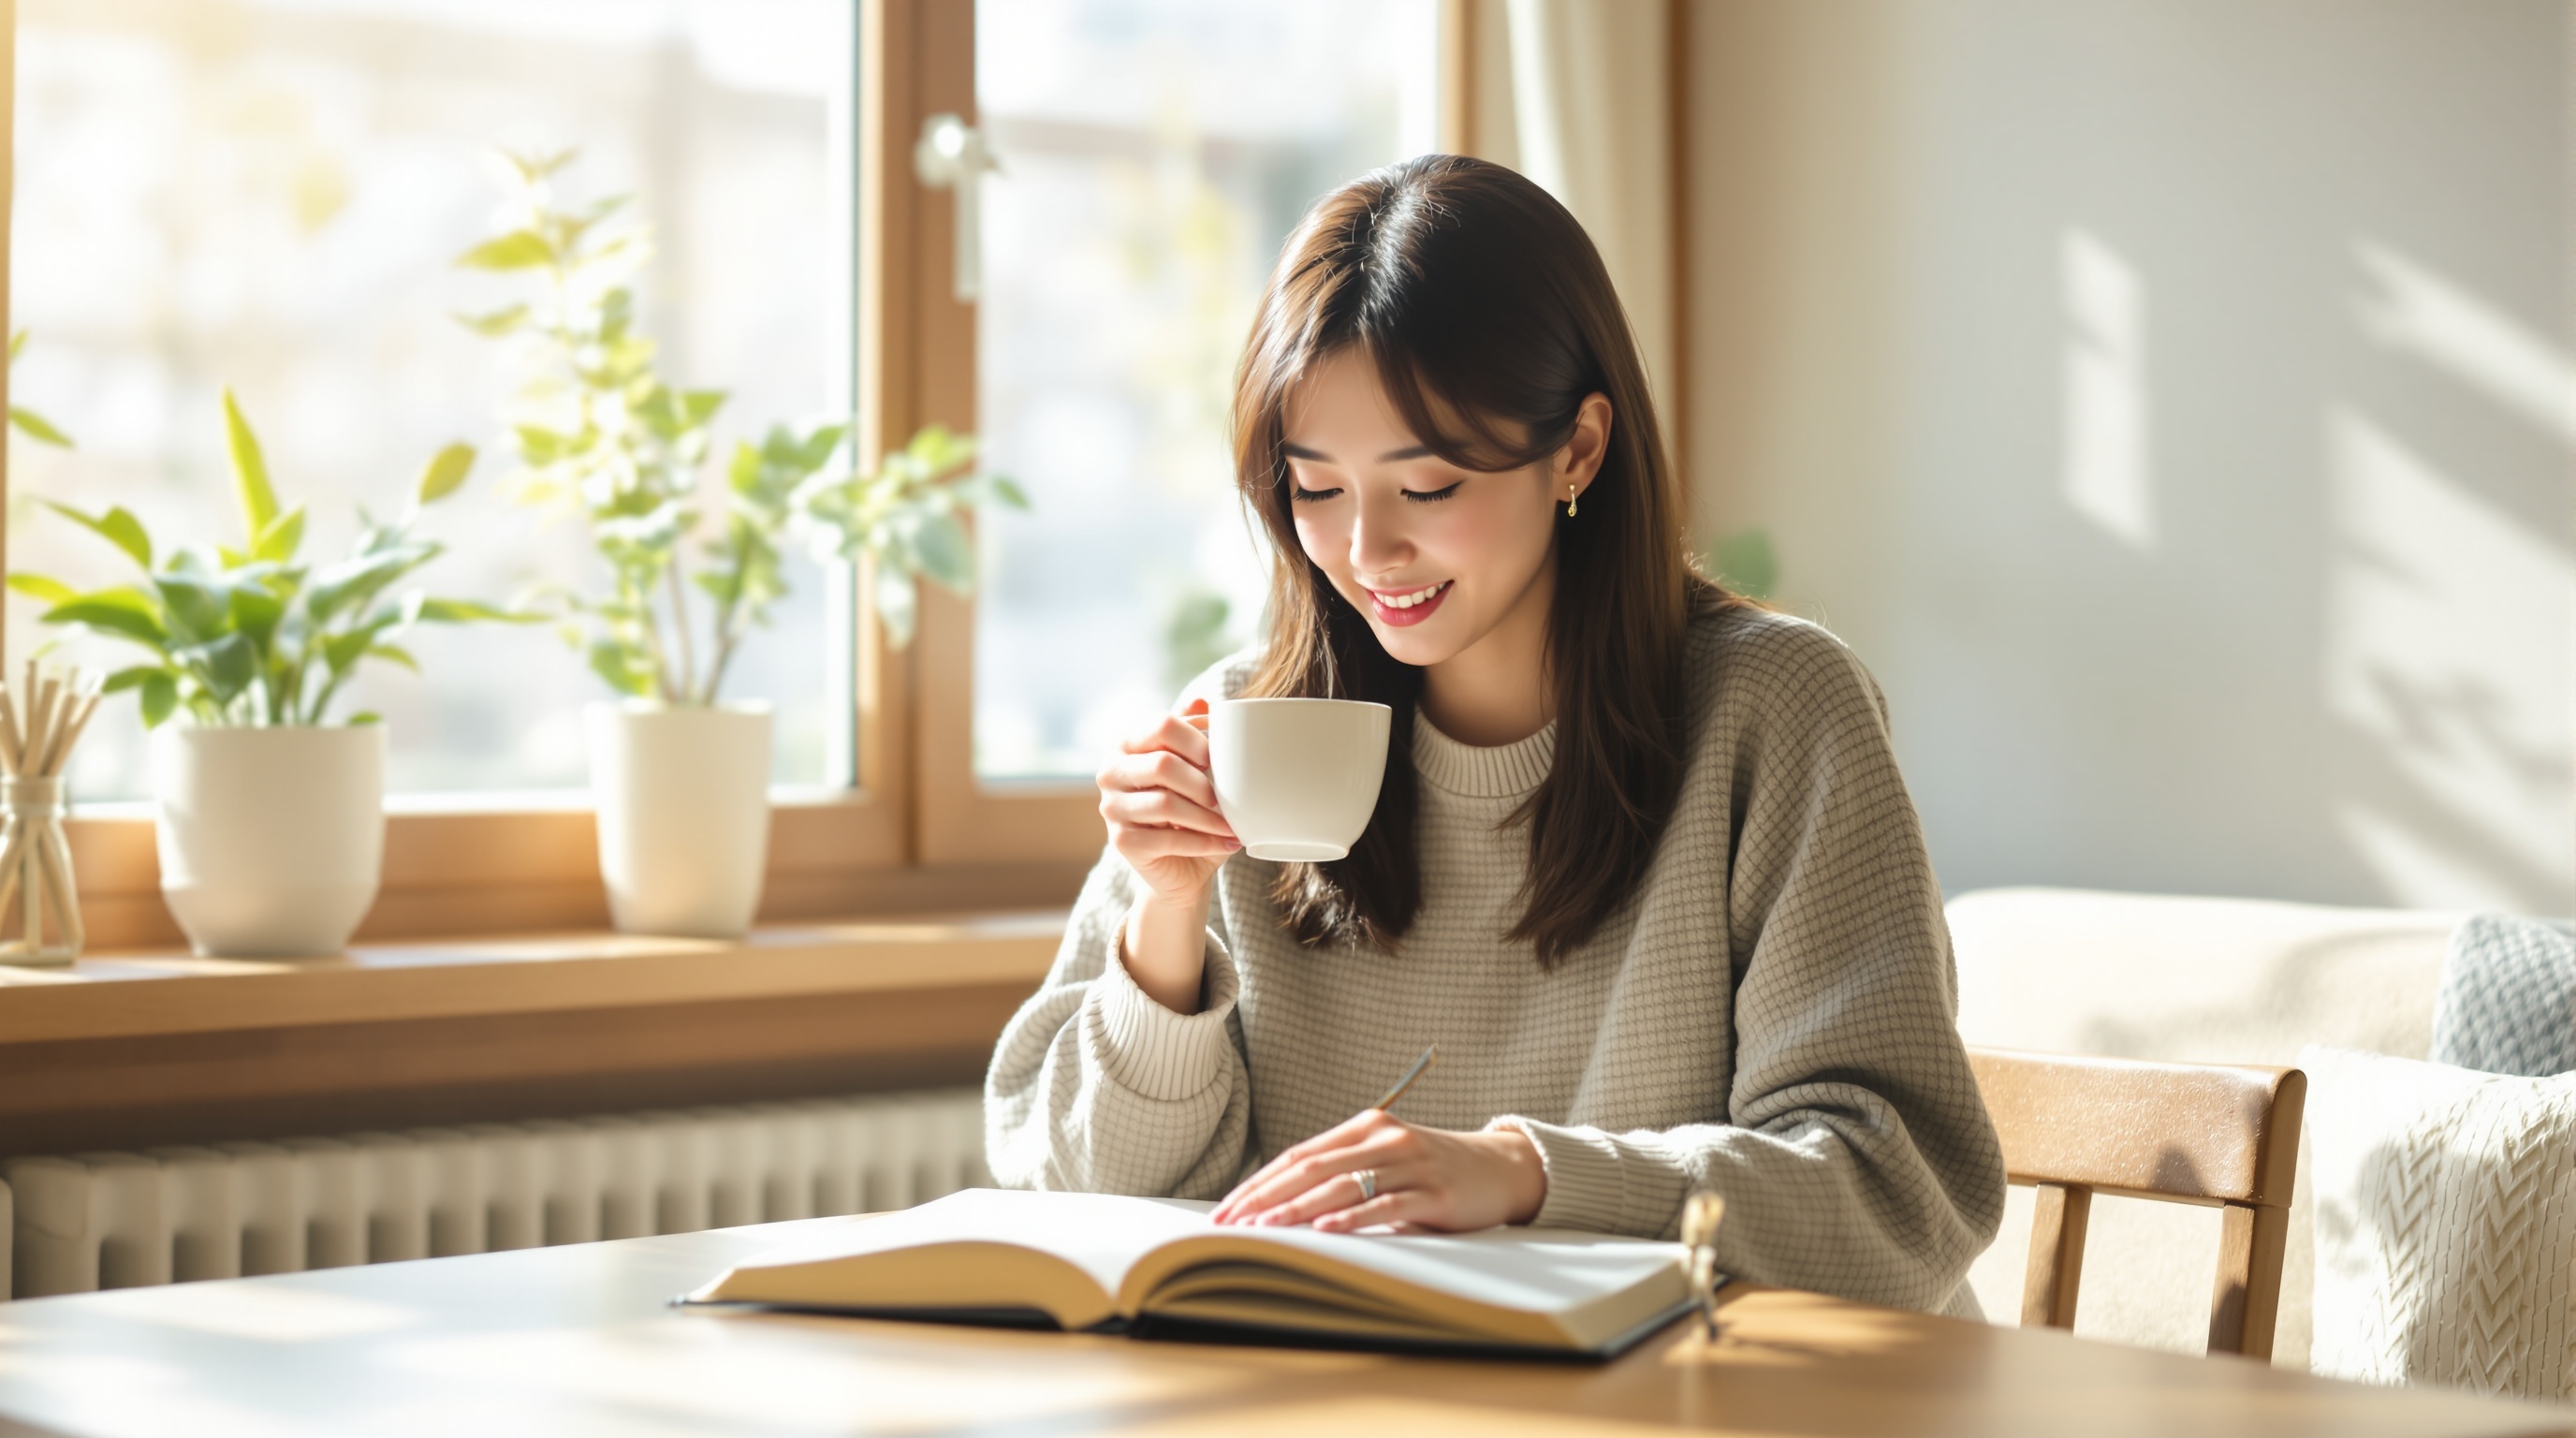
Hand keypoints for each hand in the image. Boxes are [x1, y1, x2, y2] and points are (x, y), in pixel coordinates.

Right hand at [1098, 697, 1238, 905]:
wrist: (1182, 865)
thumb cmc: (1191, 807)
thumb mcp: (1197, 768)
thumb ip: (1195, 733)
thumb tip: (1202, 701)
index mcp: (1128, 742)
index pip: (1162, 724)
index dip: (1197, 738)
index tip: (1220, 758)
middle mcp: (1111, 771)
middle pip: (1162, 764)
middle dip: (1202, 783)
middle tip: (1226, 798)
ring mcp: (1112, 807)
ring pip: (1166, 804)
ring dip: (1208, 818)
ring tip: (1233, 826)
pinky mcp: (1121, 842)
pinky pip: (1168, 839)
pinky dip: (1204, 842)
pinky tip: (1227, 843)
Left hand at [1211, 1110, 1547, 1233]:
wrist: (1500, 1168)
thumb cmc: (1433, 1169)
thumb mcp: (1386, 1160)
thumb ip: (1344, 1172)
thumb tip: (1279, 1206)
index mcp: (1365, 1127)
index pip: (1299, 1155)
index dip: (1259, 1182)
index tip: (1227, 1208)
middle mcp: (1385, 1139)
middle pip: (1312, 1167)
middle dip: (1265, 1197)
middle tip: (1232, 1222)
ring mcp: (1411, 1164)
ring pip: (1344, 1185)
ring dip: (1298, 1209)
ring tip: (1266, 1228)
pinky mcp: (1436, 1193)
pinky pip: (1387, 1204)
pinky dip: (1352, 1217)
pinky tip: (1326, 1228)